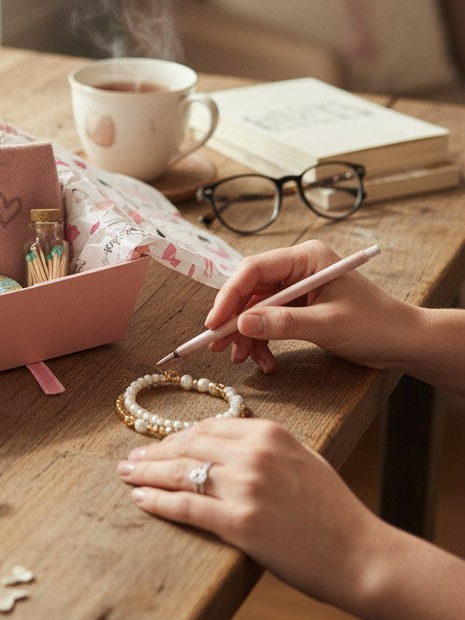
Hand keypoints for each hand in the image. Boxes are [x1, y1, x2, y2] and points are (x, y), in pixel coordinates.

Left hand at [117, 418, 390, 611]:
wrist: (361, 555)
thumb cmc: (334, 512)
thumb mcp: (303, 460)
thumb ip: (265, 446)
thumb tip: (224, 443)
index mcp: (269, 434)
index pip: (207, 428)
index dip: (176, 437)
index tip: (157, 443)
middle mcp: (253, 454)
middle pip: (188, 447)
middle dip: (154, 453)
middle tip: (131, 459)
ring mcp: (245, 487)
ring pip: (181, 473)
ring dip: (147, 474)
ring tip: (127, 476)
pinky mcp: (240, 522)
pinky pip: (187, 506)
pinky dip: (159, 502)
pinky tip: (141, 500)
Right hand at [204, 239, 413, 373]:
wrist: (405, 343)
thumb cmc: (376, 326)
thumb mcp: (327, 325)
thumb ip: (283, 323)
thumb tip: (242, 324)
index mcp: (306, 258)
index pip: (255, 270)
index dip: (230, 295)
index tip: (215, 322)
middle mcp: (298, 268)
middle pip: (251, 289)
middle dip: (234, 319)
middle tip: (217, 344)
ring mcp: (298, 287)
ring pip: (256, 308)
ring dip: (247, 334)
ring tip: (242, 359)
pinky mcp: (299, 307)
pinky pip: (269, 321)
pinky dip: (262, 341)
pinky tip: (265, 361)